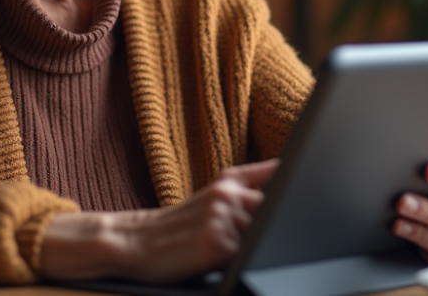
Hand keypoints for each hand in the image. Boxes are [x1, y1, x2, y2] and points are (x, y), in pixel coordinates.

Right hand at [40, 159, 276, 282]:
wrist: (134, 243)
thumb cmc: (177, 224)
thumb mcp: (215, 191)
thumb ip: (252, 178)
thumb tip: (283, 165)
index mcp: (229, 182)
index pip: (276, 187)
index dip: (286, 203)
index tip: (293, 199)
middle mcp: (226, 196)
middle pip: (271, 217)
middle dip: (265, 230)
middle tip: (230, 237)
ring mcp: (220, 219)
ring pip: (259, 238)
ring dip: (248, 248)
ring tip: (214, 249)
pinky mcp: (214, 245)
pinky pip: (245, 257)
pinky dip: (236, 262)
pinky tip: (214, 259)